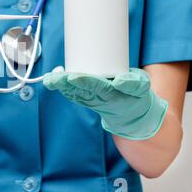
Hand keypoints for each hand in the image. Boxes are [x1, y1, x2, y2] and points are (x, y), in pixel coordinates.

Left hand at [43, 68, 168, 139]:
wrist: (131, 114)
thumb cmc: (136, 96)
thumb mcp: (142, 89)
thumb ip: (133, 84)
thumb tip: (119, 80)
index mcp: (112, 95)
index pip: (96, 87)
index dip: (84, 82)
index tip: (73, 77)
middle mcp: (98, 98)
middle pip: (79, 90)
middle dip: (65, 84)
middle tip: (53, 78)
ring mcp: (89, 99)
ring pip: (72, 93)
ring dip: (59, 86)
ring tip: (49, 79)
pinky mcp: (84, 98)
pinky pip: (71, 94)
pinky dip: (60, 87)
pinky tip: (50, 79)